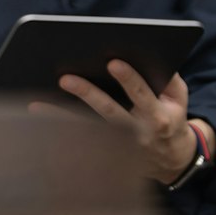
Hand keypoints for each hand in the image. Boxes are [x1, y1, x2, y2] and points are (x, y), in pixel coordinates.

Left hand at [55, 61, 206, 185]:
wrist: (171, 159)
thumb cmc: (171, 117)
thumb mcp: (178, 99)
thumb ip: (170, 78)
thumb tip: (151, 55)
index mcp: (157, 117)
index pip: (142, 95)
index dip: (129, 79)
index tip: (112, 62)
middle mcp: (138, 133)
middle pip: (110, 112)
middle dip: (87, 94)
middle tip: (65, 78)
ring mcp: (120, 147)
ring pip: (88, 131)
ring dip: (62, 118)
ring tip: (37, 104)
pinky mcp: (106, 155)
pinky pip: (80, 143)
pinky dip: (59, 133)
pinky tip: (40, 120)